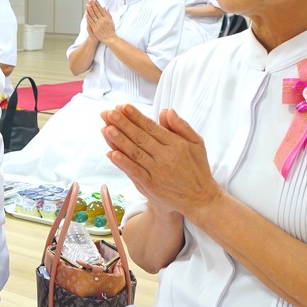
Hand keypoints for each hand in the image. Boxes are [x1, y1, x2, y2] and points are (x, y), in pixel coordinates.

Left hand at [85, 0, 117, 43]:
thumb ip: (108, 14)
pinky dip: (88, 18)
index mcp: (106, 18)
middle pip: (97, 11)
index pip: (101, 9)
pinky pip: (91, 22)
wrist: (110, 38)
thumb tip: (105, 8)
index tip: (95, 0)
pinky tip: (86, 14)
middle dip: (93, 5)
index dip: (98, 4)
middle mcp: (102, 20)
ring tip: (87, 5)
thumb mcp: (111, 21)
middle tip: (90, 0)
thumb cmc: (111, 31)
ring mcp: (98, 24)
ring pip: (93, 16)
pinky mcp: (95, 29)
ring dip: (90, 10)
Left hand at [101, 105, 218, 212]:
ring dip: (119, 140)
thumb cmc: (197, 169)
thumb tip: (166, 110)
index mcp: (176, 144)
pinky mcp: (150, 186)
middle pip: (140, 138)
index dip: (136, 116)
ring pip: (135, 153)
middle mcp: (166, 157)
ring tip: (106, 128)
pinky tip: (111, 153)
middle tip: (108, 112)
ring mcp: (157, 172)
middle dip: (123, 124)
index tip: (123, 106)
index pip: (151, 127)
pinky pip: (134, 172)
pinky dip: (123, 163)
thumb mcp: (197, 143)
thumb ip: (181, 126)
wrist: (201, 200)